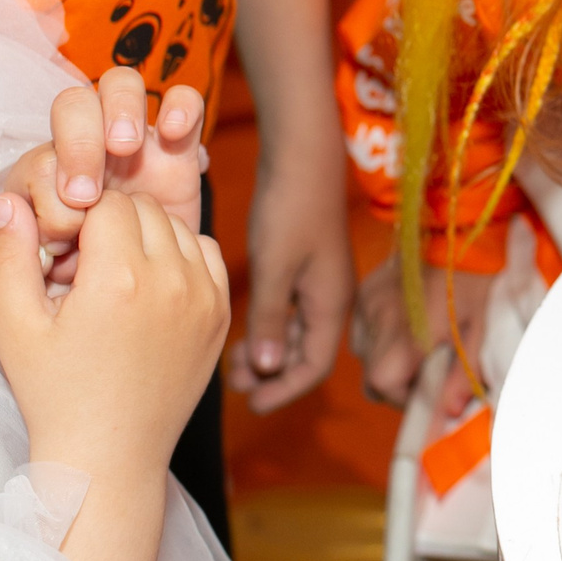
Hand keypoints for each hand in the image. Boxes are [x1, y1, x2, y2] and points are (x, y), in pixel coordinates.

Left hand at [0, 70, 205, 295]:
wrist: (138, 309)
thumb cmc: (79, 298)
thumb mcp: (32, 297)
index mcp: (44, 182)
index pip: (41, 160)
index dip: (48, 190)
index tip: (64, 232)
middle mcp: (86, 150)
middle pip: (72, 106)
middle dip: (78, 143)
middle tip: (88, 191)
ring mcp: (133, 141)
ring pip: (120, 86)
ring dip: (121, 110)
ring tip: (126, 148)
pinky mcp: (178, 146)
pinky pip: (184, 101)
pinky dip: (181, 107)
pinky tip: (175, 136)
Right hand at [0, 176, 229, 481]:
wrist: (110, 455)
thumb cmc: (56, 394)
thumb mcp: (14, 327)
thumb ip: (9, 258)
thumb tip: (9, 202)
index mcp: (118, 278)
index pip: (105, 202)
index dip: (78, 219)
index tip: (63, 255)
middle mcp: (170, 280)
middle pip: (143, 207)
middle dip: (111, 223)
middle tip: (85, 265)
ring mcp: (204, 297)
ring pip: (177, 226)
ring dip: (146, 236)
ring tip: (115, 278)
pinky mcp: (221, 314)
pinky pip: (207, 253)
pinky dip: (180, 255)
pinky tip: (149, 286)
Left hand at [225, 158, 352, 411]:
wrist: (301, 155)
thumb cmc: (290, 208)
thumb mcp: (276, 267)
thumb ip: (271, 319)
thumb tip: (266, 369)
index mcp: (331, 304)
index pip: (314, 367)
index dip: (284, 391)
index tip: (251, 404)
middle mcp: (329, 298)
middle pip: (304, 353)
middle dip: (272, 373)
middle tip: (232, 381)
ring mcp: (317, 281)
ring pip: (294, 332)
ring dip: (267, 349)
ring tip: (231, 355)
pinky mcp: (303, 264)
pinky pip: (288, 309)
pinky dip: (266, 323)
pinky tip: (237, 320)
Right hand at [352, 251, 488, 413]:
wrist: (466, 224)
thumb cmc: (483, 277)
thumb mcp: (483, 327)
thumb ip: (465, 373)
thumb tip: (449, 412)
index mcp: (410, 331)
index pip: (383, 384)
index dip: (404, 398)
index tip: (429, 393)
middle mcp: (380, 317)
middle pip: (370, 375)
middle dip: (397, 384)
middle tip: (427, 372)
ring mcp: (369, 300)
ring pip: (363, 352)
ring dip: (386, 360)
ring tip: (417, 347)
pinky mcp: (366, 286)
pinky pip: (362, 327)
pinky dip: (378, 335)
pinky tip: (405, 325)